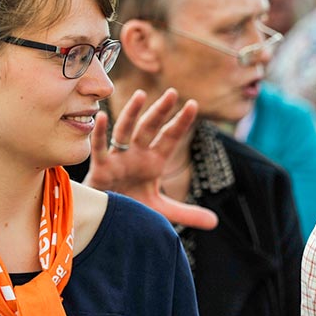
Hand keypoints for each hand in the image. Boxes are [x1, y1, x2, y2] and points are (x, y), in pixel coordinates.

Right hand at [85, 88, 218, 229]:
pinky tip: (101, 117)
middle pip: (150, 129)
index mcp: (153, 161)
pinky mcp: (101, 168)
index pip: (170, 138)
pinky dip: (100, 133)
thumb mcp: (161, 211)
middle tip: (172, 93)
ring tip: (141, 95)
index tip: (193, 105)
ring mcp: (118, 159)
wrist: (105, 220)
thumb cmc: (131, 206)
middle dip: (161, 111)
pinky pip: (100, 148)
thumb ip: (187, 214)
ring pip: (125, 131)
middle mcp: (137, 155)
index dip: (181, 122)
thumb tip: (215, 222)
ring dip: (132, 113)